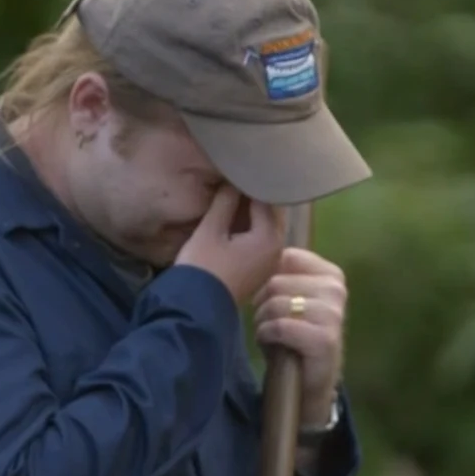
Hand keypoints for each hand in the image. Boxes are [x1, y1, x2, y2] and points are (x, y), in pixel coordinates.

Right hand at [176, 186, 284, 304]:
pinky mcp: (261, 267)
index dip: (251, 180)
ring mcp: (271, 260)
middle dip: (256, 194)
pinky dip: (252, 225)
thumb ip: (225, 201)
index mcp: (270, 236)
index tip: (240, 167)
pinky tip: (235, 216)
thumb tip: (234, 181)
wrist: (196, 308)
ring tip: (233, 191)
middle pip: (272, 211)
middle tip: (237, 176)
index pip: (267, 197)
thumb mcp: (211, 229)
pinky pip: (262, 237)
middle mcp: (278, 247)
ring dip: (253, 210)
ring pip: (267, 224)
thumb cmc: (202, 267)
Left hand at [251, 247, 345, 416]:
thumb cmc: (293, 336)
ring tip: (268, 332)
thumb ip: (279, 275)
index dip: (265, 275)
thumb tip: (249, 256)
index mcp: (331, 273)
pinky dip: (267, 334)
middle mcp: (336, 289)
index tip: (264, 296)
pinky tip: (270, 343)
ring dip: (262, 321)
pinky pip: (281, 326)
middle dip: (260, 303)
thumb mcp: (288, 299)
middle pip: (276, 281)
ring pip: (276, 303)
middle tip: (264, 320)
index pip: (286, 256)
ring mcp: (333, 314)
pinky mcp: (325, 339)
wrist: (306, 383)